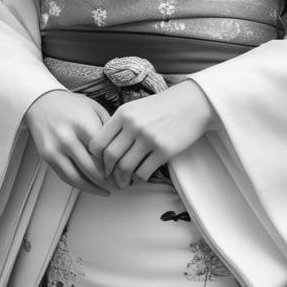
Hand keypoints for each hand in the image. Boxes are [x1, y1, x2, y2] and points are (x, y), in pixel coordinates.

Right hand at [24, 90, 115, 195]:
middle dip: (108, 181)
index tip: (124, 170)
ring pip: (78, 178)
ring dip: (95, 188)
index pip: (103, 152)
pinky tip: (91, 187)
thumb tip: (122, 151)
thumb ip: (108, 128)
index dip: (115, 165)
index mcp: (82, 123)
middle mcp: (67, 137)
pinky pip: (66, 178)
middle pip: (92, 168)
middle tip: (119, 184)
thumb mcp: (95, 108)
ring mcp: (55, 149)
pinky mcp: (48, 157)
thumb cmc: (71, 105)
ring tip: (107, 190)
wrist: (42, 102)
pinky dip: (81, 186)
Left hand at [87, 80, 215, 187]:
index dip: (96, 157)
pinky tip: (137, 179)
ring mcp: (148, 138)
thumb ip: (119, 124)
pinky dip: (137, 180)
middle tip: (108, 178)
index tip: (99, 164)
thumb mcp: (136, 108)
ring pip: (125, 167)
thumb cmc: (162, 106)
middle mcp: (133, 125)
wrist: (190, 103)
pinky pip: (143, 172)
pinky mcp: (163, 150)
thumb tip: (105, 147)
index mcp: (123, 113)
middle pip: (110, 156)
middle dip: (107, 172)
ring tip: (122, 183)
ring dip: (121, 179)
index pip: (99, 141)